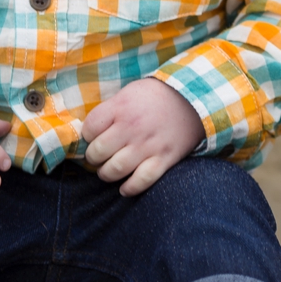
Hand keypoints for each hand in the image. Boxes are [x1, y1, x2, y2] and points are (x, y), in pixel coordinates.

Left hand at [81, 76, 202, 196]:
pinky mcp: (163, 160)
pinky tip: (125, 187)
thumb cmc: (156, 96)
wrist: (193, 100)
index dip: (87, 136)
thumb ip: (111, 111)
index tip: (93, 138)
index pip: (89, 129)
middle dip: (93, 158)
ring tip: (108, 172)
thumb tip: (92, 131)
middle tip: (98, 158)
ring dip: (107, 174)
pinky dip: (129, 188)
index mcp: (120, 107)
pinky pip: (141, 181)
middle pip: (98, 152)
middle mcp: (131, 128)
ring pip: (115, 169)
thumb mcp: (129, 93)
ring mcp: (147, 146)